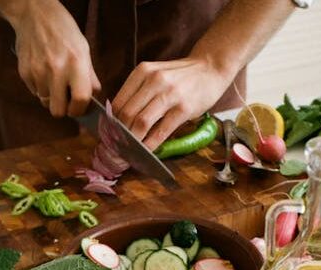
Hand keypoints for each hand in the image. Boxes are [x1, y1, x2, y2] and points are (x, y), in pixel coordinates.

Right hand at [10, 0, 99, 116]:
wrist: (34, 14)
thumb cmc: (63, 31)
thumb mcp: (83, 49)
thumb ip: (90, 76)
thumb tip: (94, 99)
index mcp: (76, 64)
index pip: (80, 100)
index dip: (80, 110)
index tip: (78, 108)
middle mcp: (56, 70)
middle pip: (57, 111)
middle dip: (63, 109)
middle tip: (65, 100)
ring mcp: (38, 72)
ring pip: (45, 102)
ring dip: (51, 97)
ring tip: (54, 80)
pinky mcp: (24, 72)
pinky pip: (34, 92)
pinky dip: (40, 87)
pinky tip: (43, 72)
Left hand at [111, 57, 230, 149]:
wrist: (211, 67)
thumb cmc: (180, 76)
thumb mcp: (156, 75)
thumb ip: (138, 92)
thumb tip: (119, 120)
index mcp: (142, 72)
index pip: (118, 102)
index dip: (110, 123)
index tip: (110, 136)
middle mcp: (154, 80)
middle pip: (126, 114)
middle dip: (119, 135)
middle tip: (117, 148)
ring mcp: (170, 94)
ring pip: (141, 122)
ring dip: (133, 141)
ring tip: (129, 152)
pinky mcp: (184, 108)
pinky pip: (161, 131)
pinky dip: (151, 144)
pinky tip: (147, 151)